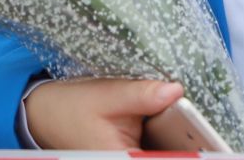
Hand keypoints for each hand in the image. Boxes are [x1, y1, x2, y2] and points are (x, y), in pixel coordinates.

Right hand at [25, 77, 183, 149]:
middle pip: (166, 155)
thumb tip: (176, 90)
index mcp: (118, 158)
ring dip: (175, 141)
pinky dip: (166, 140)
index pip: (163, 157)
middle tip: (196, 125)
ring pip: (162, 152)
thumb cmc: (71, 107)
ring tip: (189, 126)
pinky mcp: (130, 155)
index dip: (185, 149)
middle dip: (183, 142)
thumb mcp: (106, 94)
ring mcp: (128, 158)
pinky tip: (174, 126)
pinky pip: (155, 151)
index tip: (199, 136)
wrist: (45, 114)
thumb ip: (142, 95)